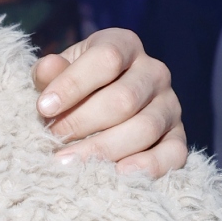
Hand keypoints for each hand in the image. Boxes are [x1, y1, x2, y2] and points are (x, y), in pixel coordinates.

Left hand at [32, 28, 187, 176]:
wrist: (97, 109)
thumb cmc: (73, 89)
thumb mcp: (58, 74)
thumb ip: (50, 73)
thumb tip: (48, 68)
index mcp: (125, 45)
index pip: (107, 59)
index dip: (73, 84)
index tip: (43, 108)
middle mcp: (154, 72)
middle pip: (124, 99)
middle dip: (82, 122)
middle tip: (52, 139)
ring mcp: (170, 105)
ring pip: (144, 128)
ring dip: (103, 149)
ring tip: (68, 162)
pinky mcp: (178, 137)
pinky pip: (173, 154)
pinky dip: (147, 167)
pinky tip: (116, 175)